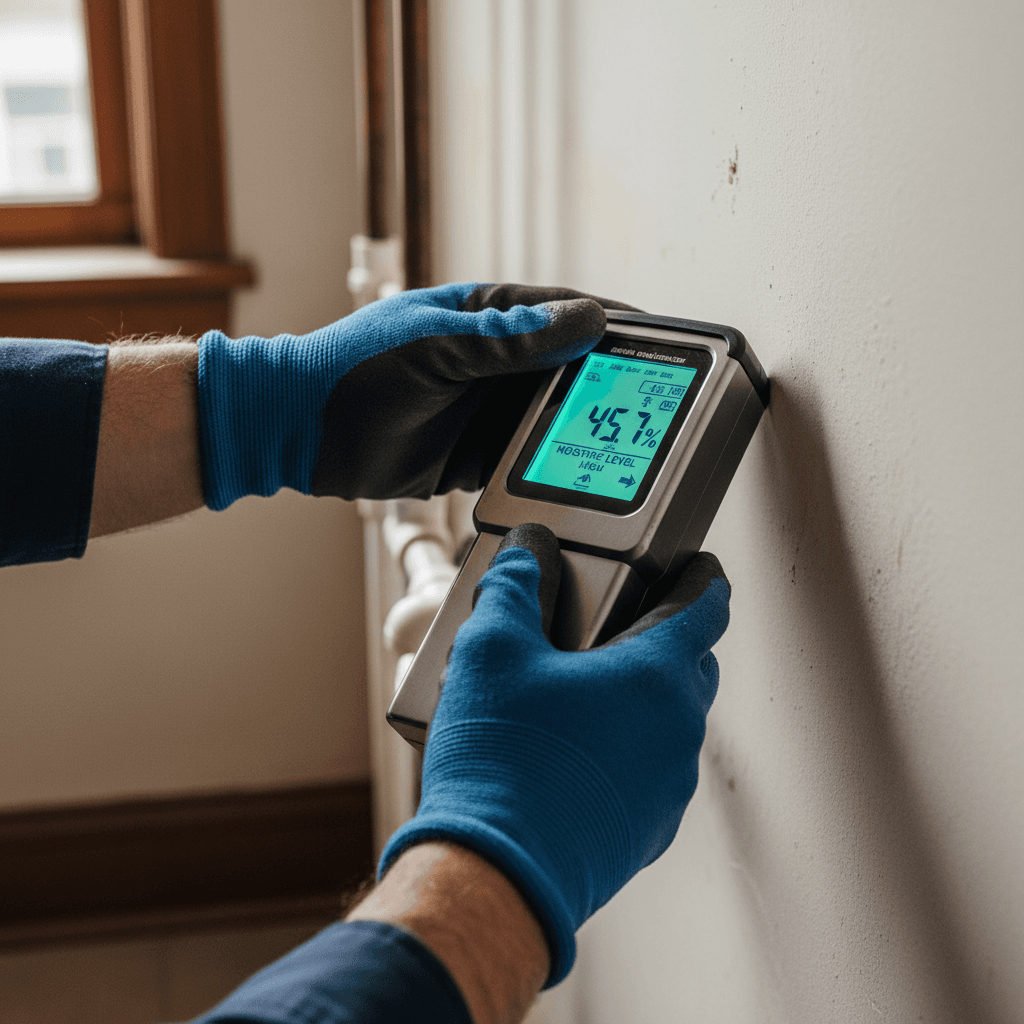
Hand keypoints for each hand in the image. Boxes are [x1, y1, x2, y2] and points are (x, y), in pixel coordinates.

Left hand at [197, 283, 632, 508]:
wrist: (299, 429)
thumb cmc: (354, 369)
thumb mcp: (436, 345)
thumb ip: (509, 338)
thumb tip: (583, 321)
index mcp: (485, 316)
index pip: (565, 312)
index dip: (614, 326)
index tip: (660, 343)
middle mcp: (493, 361)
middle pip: (569, 368)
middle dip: (609, 384)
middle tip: (656, 403)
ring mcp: (484, 408)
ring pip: (552, 417)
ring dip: (582, 429)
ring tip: (628, 444)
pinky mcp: (473, 455)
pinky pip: (524, 460)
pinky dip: (548, 467)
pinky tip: (577, 477)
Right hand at [379, 524, 729, 985]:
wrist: (497, 872)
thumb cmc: (502, 764)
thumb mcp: (491, 649)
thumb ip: (511, 588)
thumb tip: (522, 558)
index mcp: (654, 676)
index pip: (706, 608)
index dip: (705, 579)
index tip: (702, 569)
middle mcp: (677, 731)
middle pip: (695, 666)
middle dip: (671, 638)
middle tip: (626, 624)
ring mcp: (668, 787)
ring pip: (673, 723)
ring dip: (645, 700)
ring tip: (586, 693)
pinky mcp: (647, 831)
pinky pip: (653, 773)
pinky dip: (630, 751)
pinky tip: (577, 753)